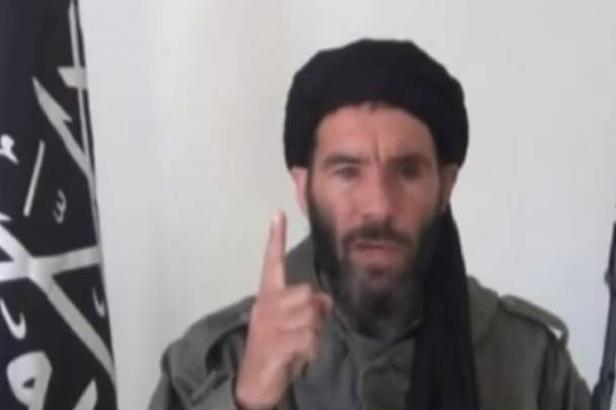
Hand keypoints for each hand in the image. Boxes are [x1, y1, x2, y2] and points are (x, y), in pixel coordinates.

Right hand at [235, 211, 332, 409]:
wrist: (255, 380)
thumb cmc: (275, 348)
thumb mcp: (290, 324)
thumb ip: (306, 307)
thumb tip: (326, 299)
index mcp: (267, 296)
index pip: (271, 262)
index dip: (276, 238)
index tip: (278, 213)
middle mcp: (265, 304)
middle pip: (307, 293)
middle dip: (315, 314)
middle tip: (305, 331)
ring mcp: (269, 323)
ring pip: (312, 316)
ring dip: (314, 334)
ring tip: (299, 345)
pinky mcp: (276, 342)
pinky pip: (310, 338)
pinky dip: (311, 350)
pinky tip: (298, 356)